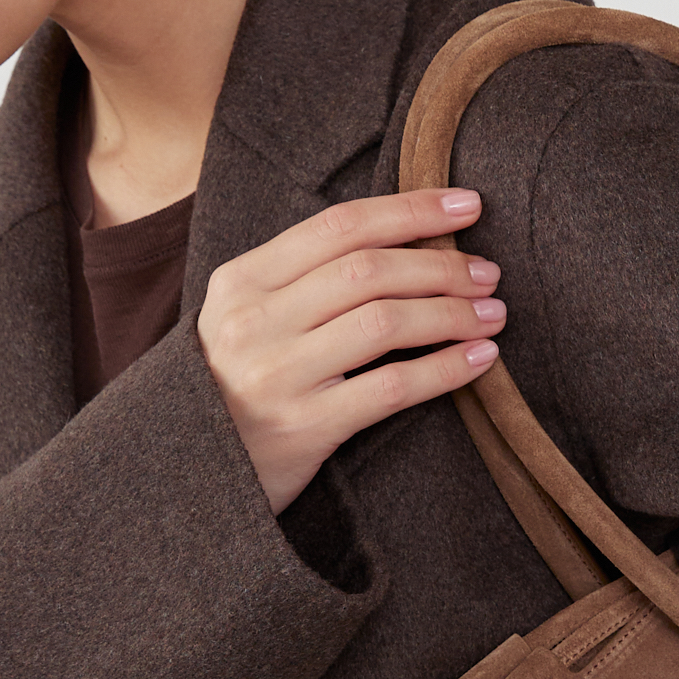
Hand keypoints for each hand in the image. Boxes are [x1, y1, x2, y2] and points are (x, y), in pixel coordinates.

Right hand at [198, 188, 502, 511]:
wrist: (185, 474)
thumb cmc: (234, 388)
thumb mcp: (245, 319)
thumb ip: (303, 279)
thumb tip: (404, 238)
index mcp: (241, 281)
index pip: (340, 226)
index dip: (410, 209)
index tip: (467, 204)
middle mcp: (254, 321)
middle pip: (369, 270)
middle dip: (441, 265)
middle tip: (488, 272)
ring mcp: (276, 375)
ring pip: (385, 322)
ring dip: (452, 313)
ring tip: (493, 314)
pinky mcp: (304, 428)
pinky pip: (391, 388)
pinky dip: (445, 369)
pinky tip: (479, 361)